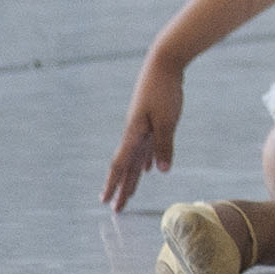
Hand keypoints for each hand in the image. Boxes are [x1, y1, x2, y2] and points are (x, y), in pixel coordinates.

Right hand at [103, 57, 185, 210]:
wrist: (164, 64)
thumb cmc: (164, 91)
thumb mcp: (167, 120)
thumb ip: (163, 146)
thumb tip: (160, 172)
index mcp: (134, 135)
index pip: (121, 166)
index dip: (115, 185)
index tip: (107, 203)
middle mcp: (134, 134)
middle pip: (126, 167)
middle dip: (121, 188)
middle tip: (116, 209)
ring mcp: (141, 127)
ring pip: (135, 159)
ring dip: (132, 177)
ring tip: (129, 192)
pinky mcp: (151, 120)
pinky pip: (146, 147)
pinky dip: (145, 160)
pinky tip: (148, 168)